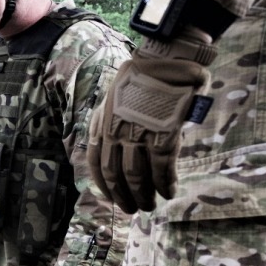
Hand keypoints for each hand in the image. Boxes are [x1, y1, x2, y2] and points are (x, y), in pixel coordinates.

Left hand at [88, 30, 216, 212]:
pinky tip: (169, 192)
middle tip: (133, 209)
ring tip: (151, 205)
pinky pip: (162, 167)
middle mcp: (116, 130)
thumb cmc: (144, 76)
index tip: (111, 198)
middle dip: (124, 196)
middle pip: (115, 174)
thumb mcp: (115, 98)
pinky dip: (165, 183)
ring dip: (144, 195)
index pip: (96, 162)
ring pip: (137, 176)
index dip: (103, 184)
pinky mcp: (163, 133)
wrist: (167, 56)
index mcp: (102, 122)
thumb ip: (111, 122)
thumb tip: (115, 148)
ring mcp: (139, 133)